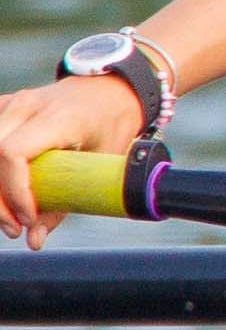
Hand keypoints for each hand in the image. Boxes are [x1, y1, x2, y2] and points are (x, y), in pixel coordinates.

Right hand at [0, 77, 148, 247]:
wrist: (111, 89)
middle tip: (16, 227)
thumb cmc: (111, 123)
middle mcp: (28, 106)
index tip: (27, 218)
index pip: (13, 153)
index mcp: (59, 117)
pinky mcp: (3, 107)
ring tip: (8, 215)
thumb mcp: (101, 161)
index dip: (14, 191)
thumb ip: (67, 201)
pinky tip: (4, 190)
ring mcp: (12, 103)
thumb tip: (34, 239)